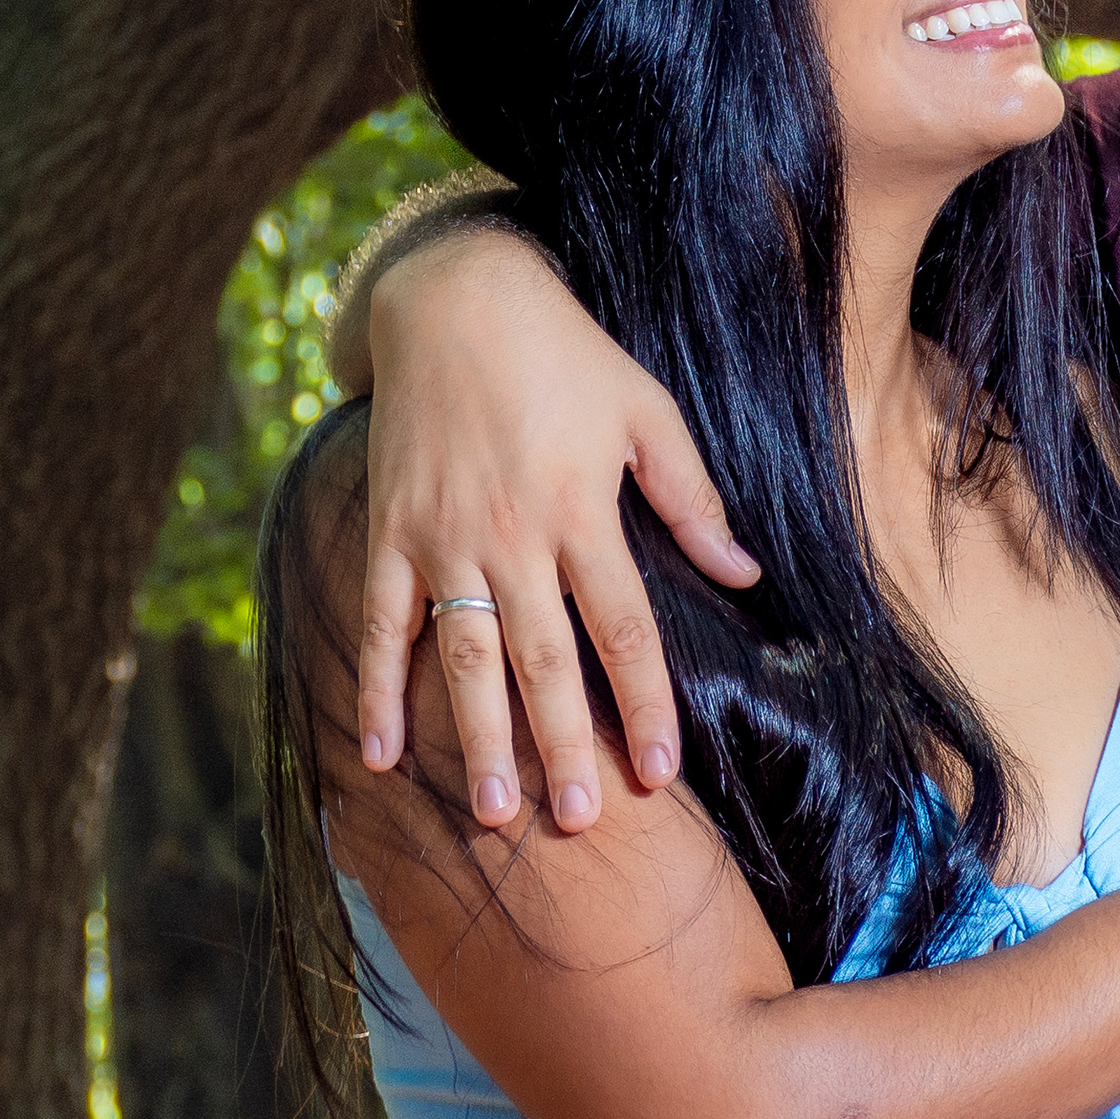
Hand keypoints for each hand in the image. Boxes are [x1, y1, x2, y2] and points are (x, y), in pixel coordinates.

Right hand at [356, 223, 760, 829]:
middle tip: (577, 824)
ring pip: (464, 656)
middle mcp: (514, 533)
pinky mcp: (391, 528)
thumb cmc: (565, 354)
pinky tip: (379, 754)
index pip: (622, 630)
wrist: (455, 294)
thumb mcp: (647, 410)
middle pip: (543, 660)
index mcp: (584, 510)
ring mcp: (444, 536)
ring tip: (493, 813)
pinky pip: (383, 621)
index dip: (641, 705)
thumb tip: (743, 575)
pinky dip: (376, 688)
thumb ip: (693, 499)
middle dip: (561, 746)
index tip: (657, 773)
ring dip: (477, 738)